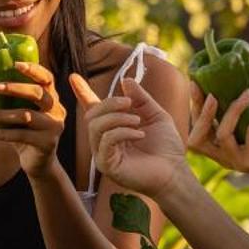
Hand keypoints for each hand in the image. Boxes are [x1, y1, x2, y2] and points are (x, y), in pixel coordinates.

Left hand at [0, 59, 66, 177]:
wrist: (38, 163)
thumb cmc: (25, 131)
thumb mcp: (13, 110)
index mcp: (51, 97)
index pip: (46, 77)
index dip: (33, 69)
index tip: (15, 63)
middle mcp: (56, 109)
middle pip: (38, 93)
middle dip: (14, 88)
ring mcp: (53, 126)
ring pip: (26, 115)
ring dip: (0, 115)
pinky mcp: (47, 143)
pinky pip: (21, 135)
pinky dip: (1, 133)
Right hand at [71, 72, 187, 197]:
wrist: (175, 172)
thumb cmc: (167, 147)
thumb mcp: (155, 114)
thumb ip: (141, 98)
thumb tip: (126, 80)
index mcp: (113, 127)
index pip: (93, 108)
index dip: (82, 92)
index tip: (73, 76)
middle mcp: (104, 140)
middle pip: (92, 115)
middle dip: (110, 104)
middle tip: (130, 103)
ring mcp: (103, 154)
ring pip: (96, 126)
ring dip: (117, 118)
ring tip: (137, 122)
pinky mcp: (107, 165)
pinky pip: (106, 140)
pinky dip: (122, 131)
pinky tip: (139, 134)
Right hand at [189, 86, 248, 191]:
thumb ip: (239, 115)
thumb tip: (231, 83)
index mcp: (220, 151)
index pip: (196, 134)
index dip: (194, 110)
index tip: (196, 84)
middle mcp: (225, 159)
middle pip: (197, 140)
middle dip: (202, 113)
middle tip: (213, 92)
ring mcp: (239, 162)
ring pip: (223, 135)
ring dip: (234, 110)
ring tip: (247, 94)